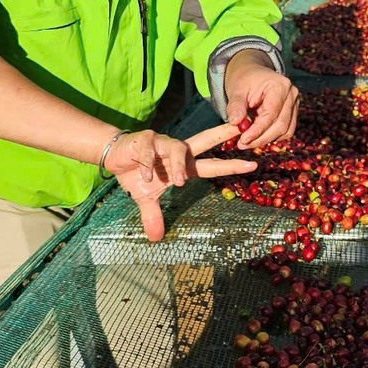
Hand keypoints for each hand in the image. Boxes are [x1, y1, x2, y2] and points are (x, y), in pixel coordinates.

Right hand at [104, 122, 254, 242]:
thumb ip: (154, 216)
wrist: (114, 157)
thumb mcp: (146, 198)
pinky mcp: (145, 140)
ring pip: (178, 150)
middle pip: (204, 140)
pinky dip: (149, 165)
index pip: (212, 165)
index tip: (253, 165)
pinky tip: (146, 177)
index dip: (231, 165)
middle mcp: (177, 150)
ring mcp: (162, 143)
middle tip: (238, 129)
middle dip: (222, 134)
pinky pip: (150, 153)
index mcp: (184, 165)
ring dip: (180, 166)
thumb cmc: (136, 174)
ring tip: (178, 183)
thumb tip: (155, 238)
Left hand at [223, 55, 301, 150]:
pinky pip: (285, 131)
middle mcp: (292, 95)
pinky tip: (257, 137)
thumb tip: (235, 123)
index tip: (243, 140)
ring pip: (285, 131)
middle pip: (281, 125)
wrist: (251, 73)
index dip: (257, 130)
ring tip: (248, 142)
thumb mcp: (236, 90)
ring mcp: (295, 104)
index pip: (271, 114)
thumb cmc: (244, 80)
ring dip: (266, 140)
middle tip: (242, 145)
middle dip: (261, 138)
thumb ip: (236, 107)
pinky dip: (271, 137)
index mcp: (280, 86)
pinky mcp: (292, 113)